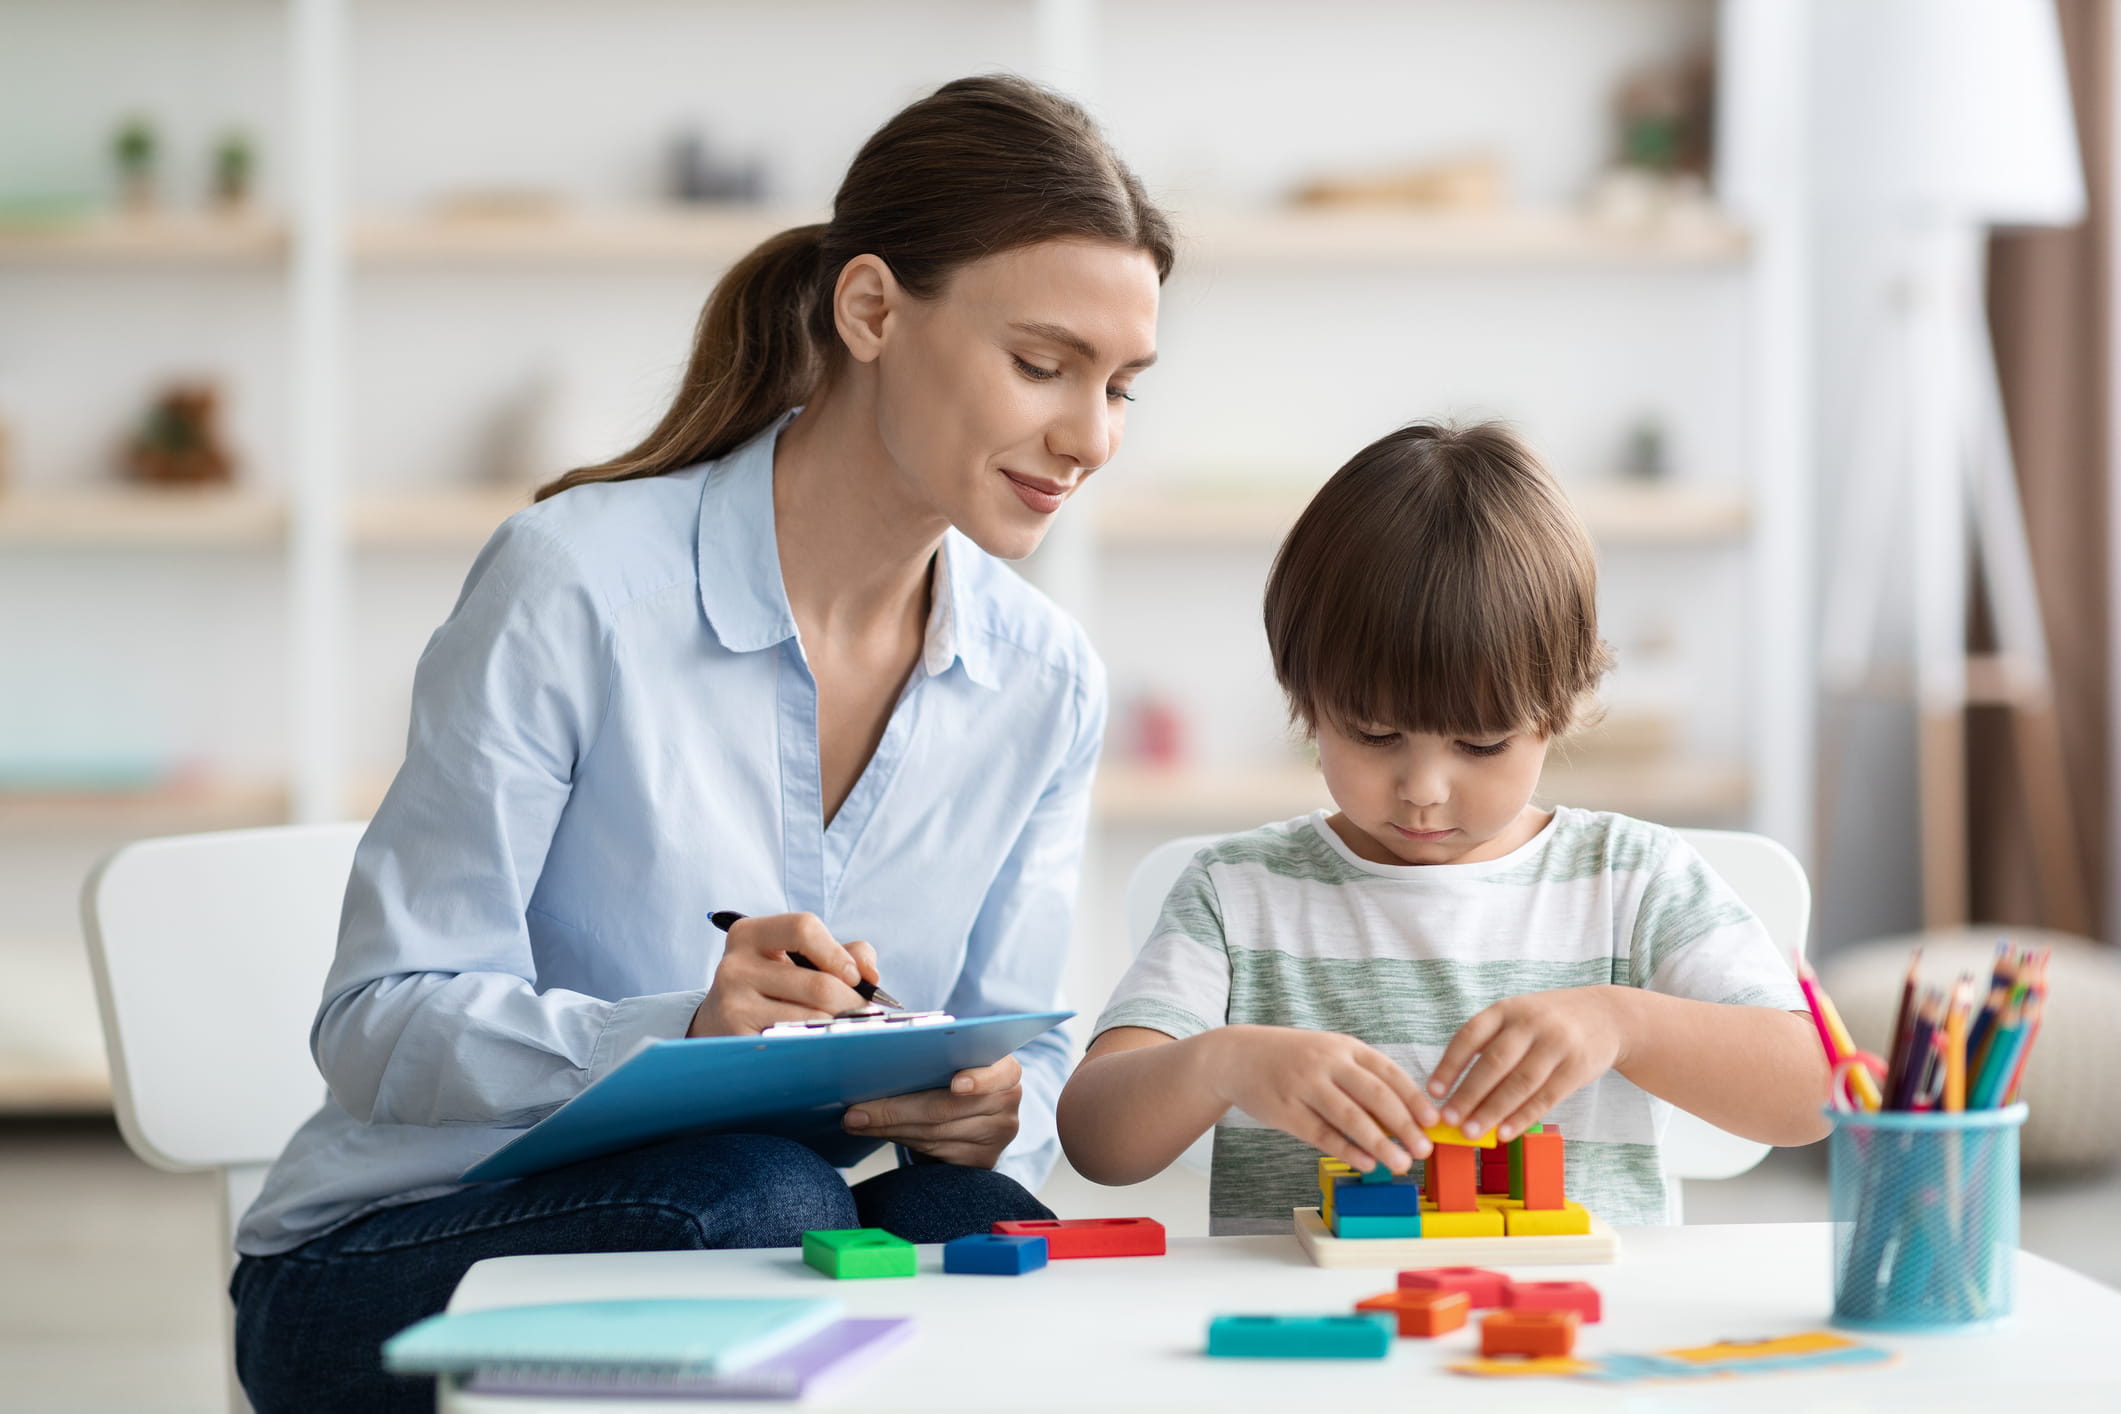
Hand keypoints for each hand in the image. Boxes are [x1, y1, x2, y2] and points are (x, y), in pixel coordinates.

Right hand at [688, 912, 879, 1036]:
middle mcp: (735, 966)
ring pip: (812, 1018)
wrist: (718, 1025)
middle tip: (864, 1016)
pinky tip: (819, 1047)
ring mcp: (732, 1004)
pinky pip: (795, 1043)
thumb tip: (871, 975)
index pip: (804, 928)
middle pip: (818, 985)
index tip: (856, 978)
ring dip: (837, 1027)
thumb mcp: (797, 959)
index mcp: (750, 934)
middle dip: (852, 1003)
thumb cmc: (771, 988)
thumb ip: (842, 953)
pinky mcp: (736, 1039)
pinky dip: (816, 1046)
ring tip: (842, 1030)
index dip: (838, 953)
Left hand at [842, 1055, 1023, 1167]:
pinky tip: (881, 1132)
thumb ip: (932, 1054)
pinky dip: (903, 1141)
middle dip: (896, 1109)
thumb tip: (874, 1057)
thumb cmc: (953, 1073)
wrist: (970, 1108)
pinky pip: (935, 1153)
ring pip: (935, 1134)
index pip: (1000, 1073)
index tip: (955, 1085)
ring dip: (891, 1128)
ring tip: (857, 1121)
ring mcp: (998, 1136)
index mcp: (1006, 1070)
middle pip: (948, 1108)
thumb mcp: (952, 1058)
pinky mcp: (983, 1161)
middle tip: (857, 1111)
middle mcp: (1008, 1102)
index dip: (979, 1079)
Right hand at [1205, 1026, 1438, 1174]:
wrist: (1237, 1056)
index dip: (1414, 1098)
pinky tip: (1366, 1163)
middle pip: (1374, 1095)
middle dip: (1404, 1125)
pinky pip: (1322, 1134)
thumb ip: (1362, 1079)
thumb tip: (1403, 1118)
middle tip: (1424, 1150)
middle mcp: (1326, 1063)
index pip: (1388, 1073)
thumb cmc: (1293, 1059)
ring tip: (1400, 1164)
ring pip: (1350, 1117)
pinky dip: (1347, 1150)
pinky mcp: (1286, 1111)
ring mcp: (1304, 1086)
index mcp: (1344, 1047)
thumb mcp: (1329, 1055)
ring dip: (1379, 1144)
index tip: (1433, 1121)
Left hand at [1426, 986, 1630, 1141]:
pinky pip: (1546, 1097)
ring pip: (1519, 1083)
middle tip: (1449, 1119)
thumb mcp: (1518, 1016)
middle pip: (1494, 1062)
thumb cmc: (1549, 1022)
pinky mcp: (1577, 1067)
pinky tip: (1505, 1132)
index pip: (1470, 1036)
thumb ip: (1490, 1043)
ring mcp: (1557, 1044)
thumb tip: (1454, 1088)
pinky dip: (1523, 1117)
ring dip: (1493, 1111)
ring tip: (1471, 1132)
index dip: (1449, 1064)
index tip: (1433, 1092)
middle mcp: (1530, 1022)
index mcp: (1506, 1009)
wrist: (1607, 1015)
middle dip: (1468, 1094)